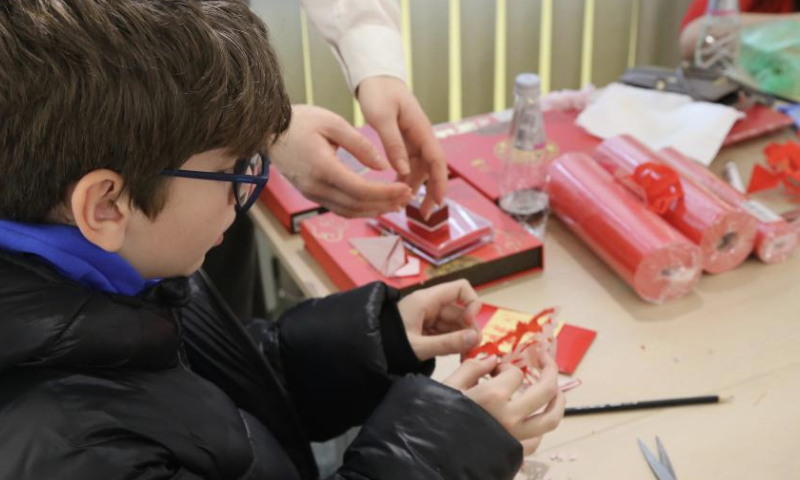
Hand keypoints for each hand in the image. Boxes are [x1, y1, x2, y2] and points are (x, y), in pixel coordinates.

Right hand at [270, 105, 412, 217]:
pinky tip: (376, 204)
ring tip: (397, 203)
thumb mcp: (333, 123)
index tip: (404, 188)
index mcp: (322, 167)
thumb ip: (360, 144)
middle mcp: (316, 186)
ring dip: (375, 210)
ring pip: (349, 211)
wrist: (269, 130)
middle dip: (385, 203)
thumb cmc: (300, 121)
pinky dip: (360, 209)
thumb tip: (384, 165)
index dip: (385, 193)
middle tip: (408, 195)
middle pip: (357, 205)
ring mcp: (312, 193)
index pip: (359, 190)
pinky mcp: (311, 194)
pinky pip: (339, 208)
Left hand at [358, 76, 447, 218]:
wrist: (375, 78)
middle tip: (424, 215)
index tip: (439, 201)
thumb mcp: (382, 117)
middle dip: (431, 192)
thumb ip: (393, 143)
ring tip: (404, 207)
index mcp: (421, 130)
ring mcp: (414, 141)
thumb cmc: (379, 93)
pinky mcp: (405, 143)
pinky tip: (395, 191)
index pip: (437, 160)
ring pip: (420, 170)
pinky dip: (405, 179)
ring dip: (415, 188)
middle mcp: (422, 137)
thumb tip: (403, 171)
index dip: (440, 182)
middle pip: (432, 170)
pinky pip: (409, 165)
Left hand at [397, 279, 482, 360]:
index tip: (469, 325)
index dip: (472, 304)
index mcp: (427, 300)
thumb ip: (447, 343)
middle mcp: (430, 304)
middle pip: (460, 309)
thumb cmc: (389, 345)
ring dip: (463, 338)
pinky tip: (457, 355)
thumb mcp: (419, 347)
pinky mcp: (425, 328)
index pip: (461, 288)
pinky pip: (446, 331)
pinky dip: (453, 342)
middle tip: (472, 350)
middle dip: (469, 328)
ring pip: (454, 323)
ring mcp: (428, 316)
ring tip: (465, 357)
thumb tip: (475, 339)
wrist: (367, 352)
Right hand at [443, 349, 564, 455]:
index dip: (506, 366)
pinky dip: (541, 428)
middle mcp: (510, 417)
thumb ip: (472, 367)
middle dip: (550, 370)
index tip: (494, 369)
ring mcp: (515, 438)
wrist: (429, 455)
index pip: (515, 373)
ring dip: (558, 402)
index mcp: (492, 397)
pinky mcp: (513, 454)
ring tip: (557, 390)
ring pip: (550, 419)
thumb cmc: (435, 418)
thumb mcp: (448, 385)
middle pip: (546, 390)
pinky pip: (537, 440)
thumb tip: (491, 360)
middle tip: (545, 359)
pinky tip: (535, 419)